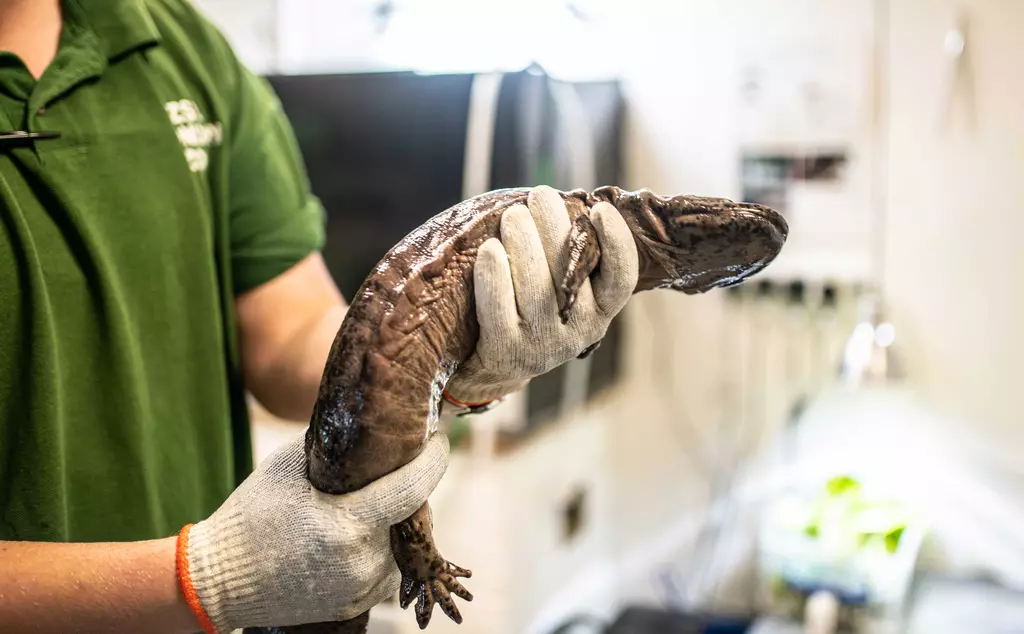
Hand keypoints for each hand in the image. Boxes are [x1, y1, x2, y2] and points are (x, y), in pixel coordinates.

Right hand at [176, 430, 449, 632]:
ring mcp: (361, 587)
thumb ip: (333, 447)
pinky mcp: (356, 604)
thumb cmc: (251, 516)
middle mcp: (362, 560)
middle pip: (411, 516)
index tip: (439, 442)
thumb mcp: (288, 468)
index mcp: (349, 523)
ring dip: (394, 522)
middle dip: (408, 490)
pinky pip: (385, 568)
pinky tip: (354, 533)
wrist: (218, 580)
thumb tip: (366, 418)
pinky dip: (379, 548)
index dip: (433, 462)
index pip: (412, 489)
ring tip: (365, 504)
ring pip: (400, 544)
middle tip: (394, 469)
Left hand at [445, 185, 638, 404]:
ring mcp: (543, 344)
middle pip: (570, 271)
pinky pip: (499, 307)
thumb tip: (562, 201)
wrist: (497, 365)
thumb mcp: (565, 289)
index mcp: (602, 310)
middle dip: (553, 225)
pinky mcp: (506, 351)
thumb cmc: (535, 308)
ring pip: (535, 286)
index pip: (621, 277)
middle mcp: (579, 330)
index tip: (600, 209)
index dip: (616, 242)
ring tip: (513, 215)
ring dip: (523, 242)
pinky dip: (494, 275)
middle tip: (539, 195)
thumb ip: (571, 255)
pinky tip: (489, 249)